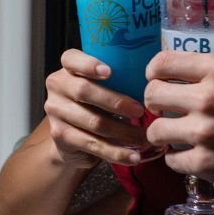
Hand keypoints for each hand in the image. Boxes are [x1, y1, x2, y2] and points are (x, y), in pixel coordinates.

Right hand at [45, 49, 159, 166]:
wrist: (73, 138)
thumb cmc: (97, 104)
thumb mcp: (104, 86)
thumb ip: (119, 79)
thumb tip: (157, 85)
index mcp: (69, 67)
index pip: (71, 58)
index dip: (88, 64)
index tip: (110, 71)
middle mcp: (58, 86)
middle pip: (85, 91)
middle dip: (116, 102)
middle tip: (140, 111)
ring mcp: (56, 111)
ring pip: (93, 121)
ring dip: (123, 132)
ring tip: (144, 137)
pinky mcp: (60, 135)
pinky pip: (92, 144)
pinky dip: (116, 152)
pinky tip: (133, 156)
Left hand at [144, 52, 213, 204]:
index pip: (164, 63)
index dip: (155, 72)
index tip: (157, 79)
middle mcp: (207, 97)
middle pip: (152, 95)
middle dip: (154, 103)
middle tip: (164, 110)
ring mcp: (203, 133)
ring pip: (155, 130)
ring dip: (162, 134)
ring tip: (175, 137)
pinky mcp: (204, 164)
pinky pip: (171, 160)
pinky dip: (179, 160)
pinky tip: (191, 157)